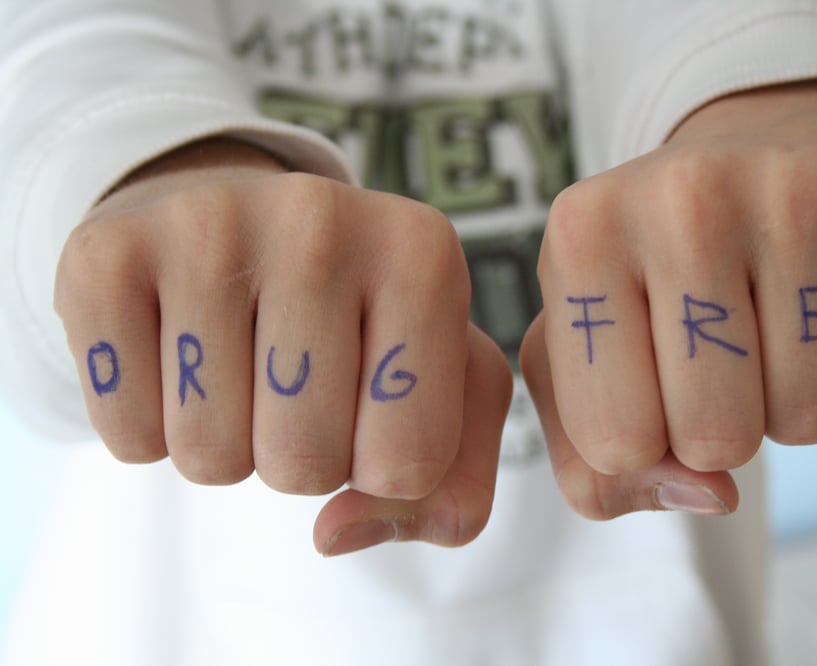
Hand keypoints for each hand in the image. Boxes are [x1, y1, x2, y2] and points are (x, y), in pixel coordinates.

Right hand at [55, 138, 511, 554]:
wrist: (240, 229)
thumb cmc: (359, 322)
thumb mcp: (447, 394)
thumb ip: (452, 491)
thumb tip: (335, 532)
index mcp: (423, 254)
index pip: (409, 464)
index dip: (385, 472)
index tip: (372, 407)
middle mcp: (321, 219)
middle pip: (304, 465)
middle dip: (302, 461)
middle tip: (296, 385)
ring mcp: (207, 224)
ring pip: (211, 457)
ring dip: (226, 446)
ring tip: (238, 365)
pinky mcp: (106, 254)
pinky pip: (128, 435)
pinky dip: (149, 428)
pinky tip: (173, 354)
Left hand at [520, 82, 816, 518]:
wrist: (764, 151)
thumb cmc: (653, 275)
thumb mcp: (575, 360)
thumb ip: (592, 469)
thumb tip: (712, 495)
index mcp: (582, 235)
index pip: (616, 443)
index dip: (643, 443)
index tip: (647, 378)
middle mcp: (684, 197)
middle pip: (717, 437)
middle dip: (719, 430)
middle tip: (717, 356)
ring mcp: (798, 190)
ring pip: (807, 417)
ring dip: (790, 404)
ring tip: (771, 326)